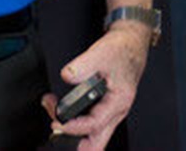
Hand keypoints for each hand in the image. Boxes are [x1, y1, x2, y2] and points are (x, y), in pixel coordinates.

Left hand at [43, 24, 149, 150]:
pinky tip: (62, 107)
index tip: (57, 120)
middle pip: (96, 145)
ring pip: (92, 137)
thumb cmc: (121, 50)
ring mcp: (110, 112)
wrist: (130, 44)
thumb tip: (67, 76)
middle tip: (56, 123)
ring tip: (54, 109)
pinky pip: (90, 126)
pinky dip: (75, 122)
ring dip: (72, 130)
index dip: (73, 126)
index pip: (94, 125)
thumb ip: (82, 65)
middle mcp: (115, 112)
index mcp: (118, 102)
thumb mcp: (101, 53)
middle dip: (73, 140)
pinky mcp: (104, 109)